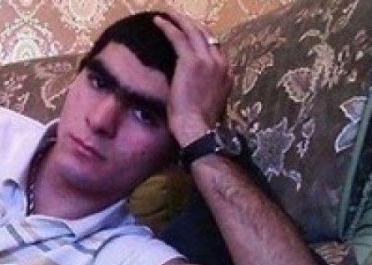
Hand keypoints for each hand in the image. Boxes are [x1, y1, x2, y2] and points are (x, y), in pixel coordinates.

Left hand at [154, 11, 231, 146]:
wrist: (196, 129)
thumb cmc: (197, 125)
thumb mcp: (207, 104)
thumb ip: (204, 89)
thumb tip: (190, 85)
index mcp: (227, 74)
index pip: (216, 48)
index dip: (203, 37)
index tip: (191, 32)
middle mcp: (221, 64)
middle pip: (207, 35)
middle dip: (192, 24)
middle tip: (179, 17)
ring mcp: (208, 61)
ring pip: (194, 31)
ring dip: (180, 20)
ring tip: (168, 15)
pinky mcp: (191, 62)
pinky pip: (178, 37)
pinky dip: (168, 27)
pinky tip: (158, 22)